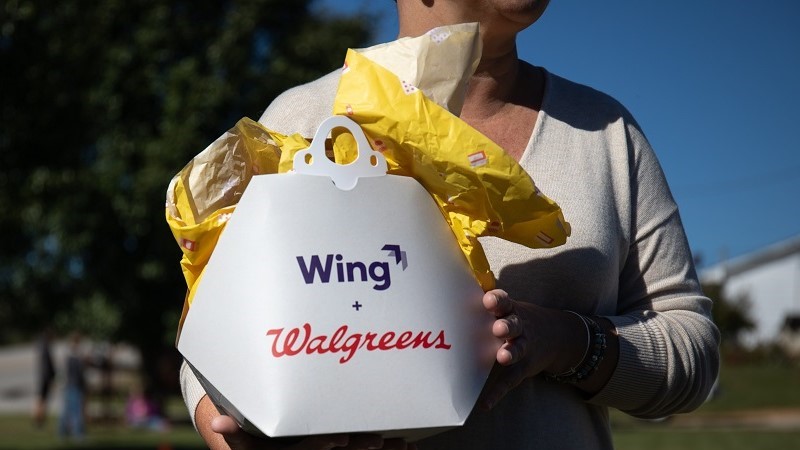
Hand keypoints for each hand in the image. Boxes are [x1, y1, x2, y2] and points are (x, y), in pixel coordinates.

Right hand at [198, 396, 415, 449]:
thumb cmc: (254, 440)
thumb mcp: (242, 439)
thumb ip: (233, 432)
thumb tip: (215, 424)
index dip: (321, 447)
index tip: (337, 440)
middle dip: (360, 448)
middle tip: (378, 442)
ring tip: (405, 445)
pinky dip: (389, 449)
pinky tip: (410, 446)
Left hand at [479, 289, 583, 409]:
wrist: (557, 336)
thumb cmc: (519, 319)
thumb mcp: (510, 307)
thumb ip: (489, 305)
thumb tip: (453, 293)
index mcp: (511, 310)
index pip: (504, 302)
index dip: (497, 301)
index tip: (488, 300)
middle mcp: (519, 328)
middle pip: (513, 325)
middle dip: (506, 326)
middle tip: (498, 328)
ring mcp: (524, 347)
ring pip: (517, 350)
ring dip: (510, 353)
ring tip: (503, 357)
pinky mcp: (524, 368)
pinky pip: (510, 380)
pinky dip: (498, 392)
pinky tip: (486, 404)